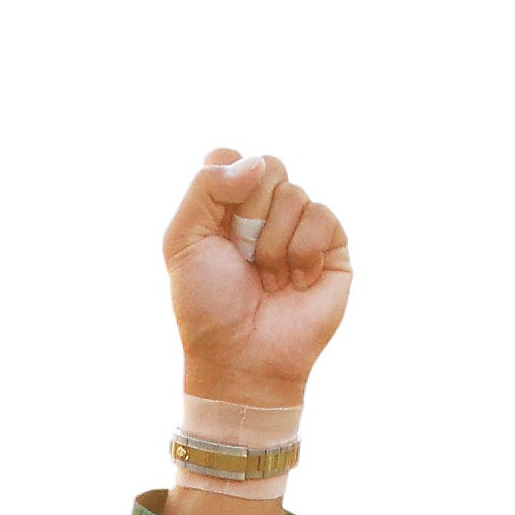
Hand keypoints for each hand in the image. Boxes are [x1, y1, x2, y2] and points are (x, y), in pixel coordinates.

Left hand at [166, 151, 350, 406]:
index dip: (224, 186)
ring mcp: (299, 226)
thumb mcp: (182, 242)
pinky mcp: (332, 245)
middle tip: (242, 256)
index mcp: (225, 206)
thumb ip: (205, 186)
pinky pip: (322, 215)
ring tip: (268, 280)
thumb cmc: (208, 307)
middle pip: (267, 165)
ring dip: (272, 245)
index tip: (216, 228)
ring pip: (294, 194)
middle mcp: (264, 211)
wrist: (243, 358)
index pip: (229, 156)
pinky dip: (301, 253)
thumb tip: (257, 163)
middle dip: (249, 214)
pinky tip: (295, 284)